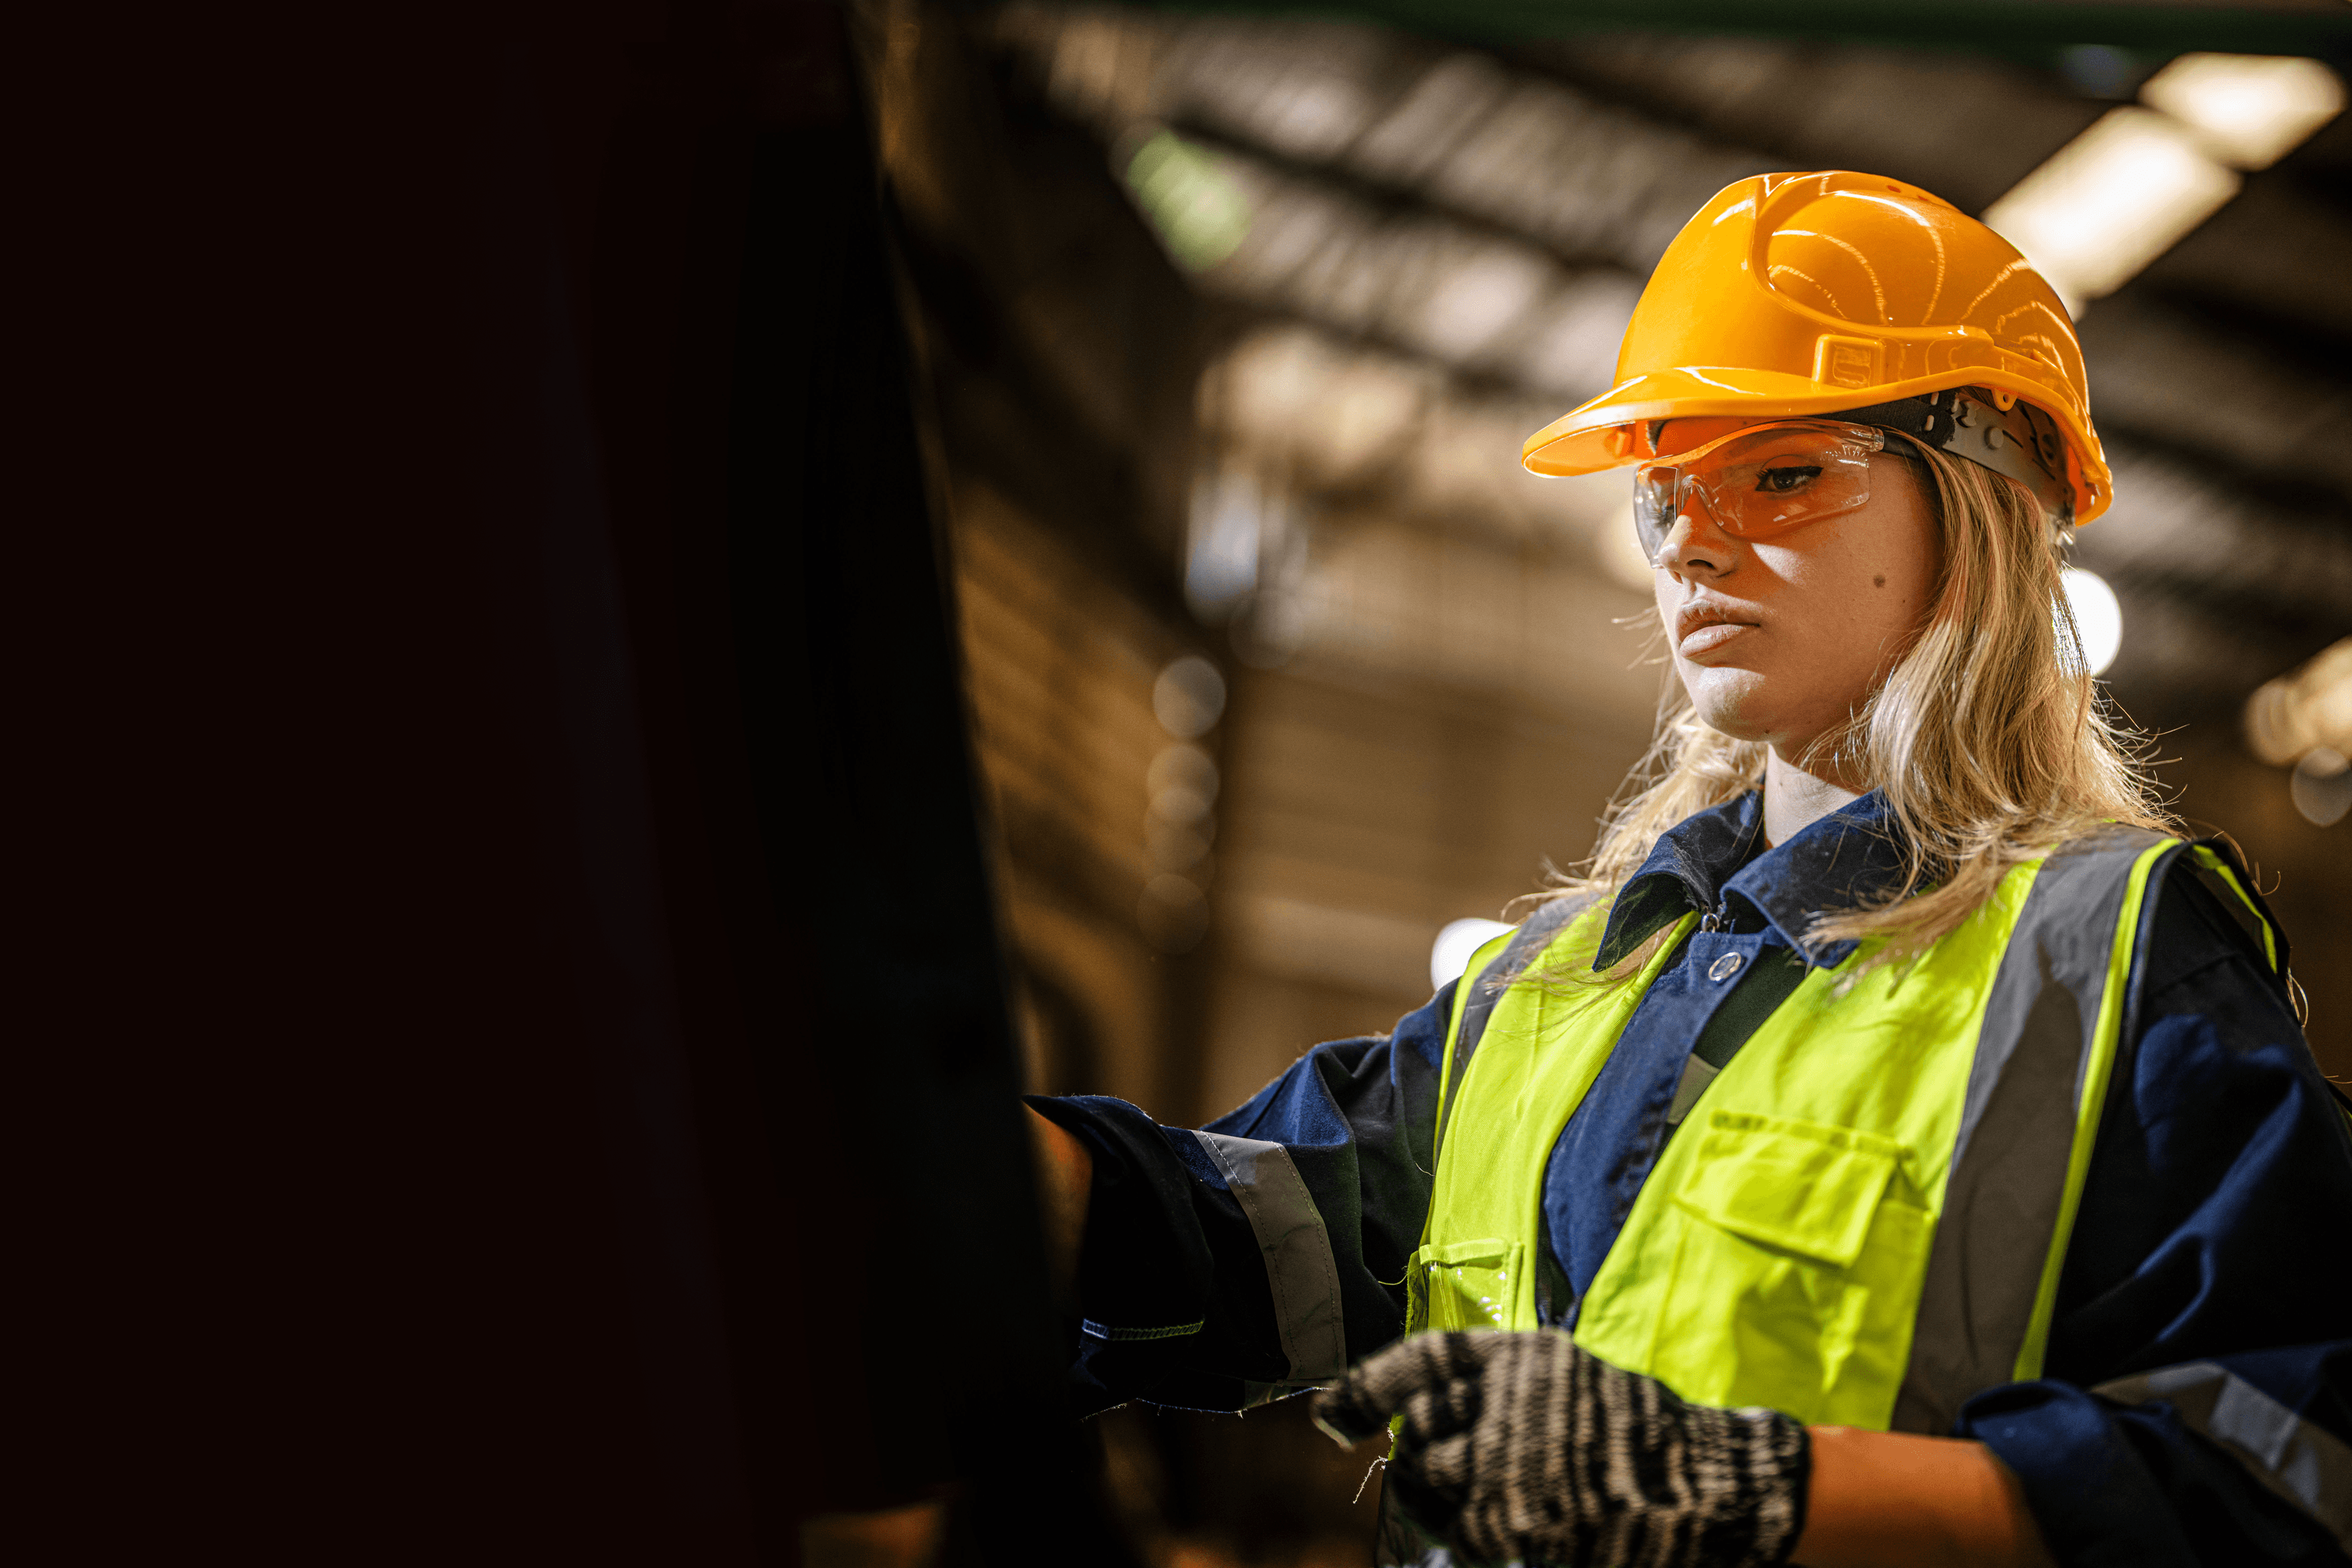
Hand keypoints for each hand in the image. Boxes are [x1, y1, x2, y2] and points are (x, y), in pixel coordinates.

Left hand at [1315, 1330, 1808, 1567]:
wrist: (1709, 1491)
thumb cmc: (1637, 1436)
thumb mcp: (1571, 1381)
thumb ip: (1503, 1390)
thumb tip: (1419, 1418)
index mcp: (1524, 1356)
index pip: (1424, 1360)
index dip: (1370, 1385)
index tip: (1335, 1415)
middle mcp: (1509, 1400)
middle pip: (1419, 1430)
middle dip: (1420, 1454)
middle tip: (1441, 1472)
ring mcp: (1511, 1462)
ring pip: (1427, 1482)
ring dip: (1434, 1498)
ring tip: (1469, 1504)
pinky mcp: (1517, 1521)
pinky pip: (1460, 1533)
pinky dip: (1465, 1539)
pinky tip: (1497, 1535)